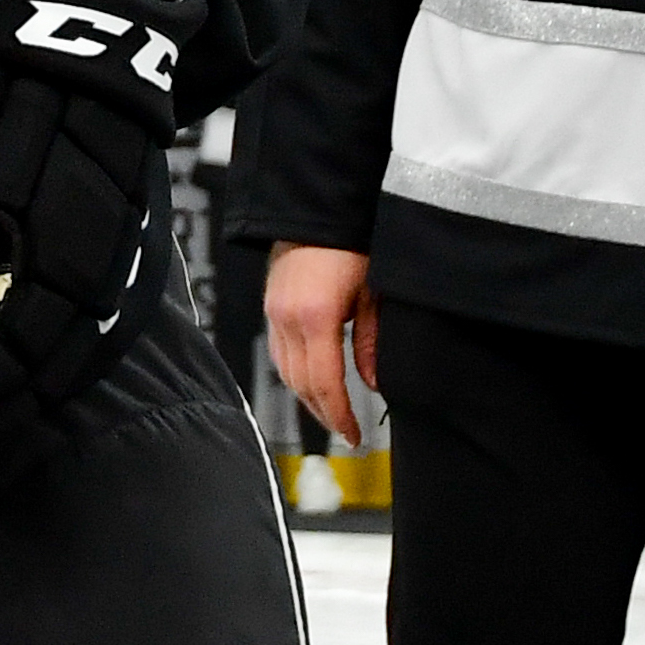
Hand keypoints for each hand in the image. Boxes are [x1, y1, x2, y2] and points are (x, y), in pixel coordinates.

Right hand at [262, 245, 376, 446]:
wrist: (319, 209)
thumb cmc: (352, 242)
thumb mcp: (373, 291)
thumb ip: (372, 340)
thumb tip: (373, 382)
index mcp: (315, 317)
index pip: (324, 383)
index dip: (339, 415)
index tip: (354, 436)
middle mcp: (287, 318)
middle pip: (300, 384)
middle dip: (323, 413)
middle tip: (347, 432)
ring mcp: (274, 312)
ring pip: (285, 372)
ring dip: (307, 398)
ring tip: (331, 414)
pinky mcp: (271, 305)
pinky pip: (278, 352)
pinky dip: (294, 374)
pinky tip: (311, 383)